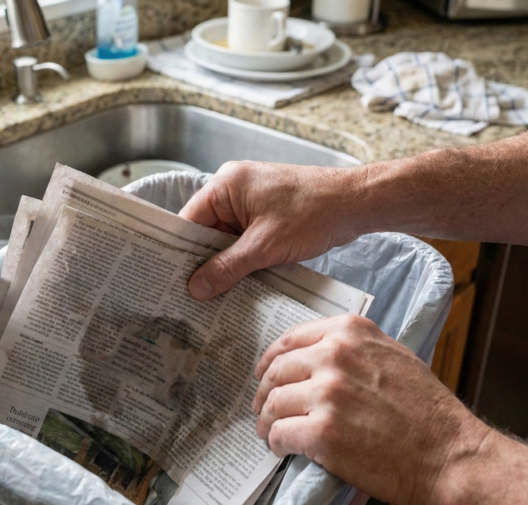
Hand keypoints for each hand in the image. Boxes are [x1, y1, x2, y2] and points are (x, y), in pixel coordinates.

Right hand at [179, 160, 369, 300]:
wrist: (357, 203)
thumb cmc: (314, 212)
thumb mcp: (265, 246)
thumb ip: (227, 267)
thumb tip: (196, 288)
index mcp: (225, 185)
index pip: (188, 221)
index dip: (179, 251)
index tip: (170, 280)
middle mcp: (233, 189)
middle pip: (205, 232)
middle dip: (203, 262)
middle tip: (189, 296)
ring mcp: (250, 202)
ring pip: (225, 239)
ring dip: (225, 264)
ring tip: (212, 296)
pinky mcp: (266, 215)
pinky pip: (243, 240)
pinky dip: (242, 260)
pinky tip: (238, 284)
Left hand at [252, 314, 489, 504]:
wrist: (448, 456)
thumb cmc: (426, 410)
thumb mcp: (392, 355)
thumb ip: (352, 348)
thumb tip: (314, 356)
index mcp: (350, 332)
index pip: (291, 339)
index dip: (271, 360)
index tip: (264, 374)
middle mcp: (335, 356)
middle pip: (277, 371)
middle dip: (265, 392)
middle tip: (263, 409)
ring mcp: (328, 394)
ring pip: (274, 403)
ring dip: (267, 421)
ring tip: (271, 432)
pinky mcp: (322, 433)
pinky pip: (280, 434)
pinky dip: (277, 443)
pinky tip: (284, 449)